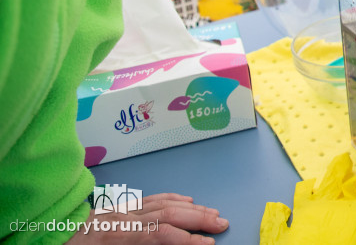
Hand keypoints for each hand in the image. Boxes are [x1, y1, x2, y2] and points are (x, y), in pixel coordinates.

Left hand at [67, 193, 226, 243]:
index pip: (160, 234)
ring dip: (192, 209)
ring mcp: (123, 210)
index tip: (209, 244)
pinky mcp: (121, 207)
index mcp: (117, 236)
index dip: (187, 239)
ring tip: (213, 213)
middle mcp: (124, 219)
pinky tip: (187, 201)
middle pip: (168, 214)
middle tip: (222, 224)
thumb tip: (166, 243)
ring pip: (164, 204)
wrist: (50, 234)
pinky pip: (151, 198)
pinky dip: (173, 199)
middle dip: (198, 219)